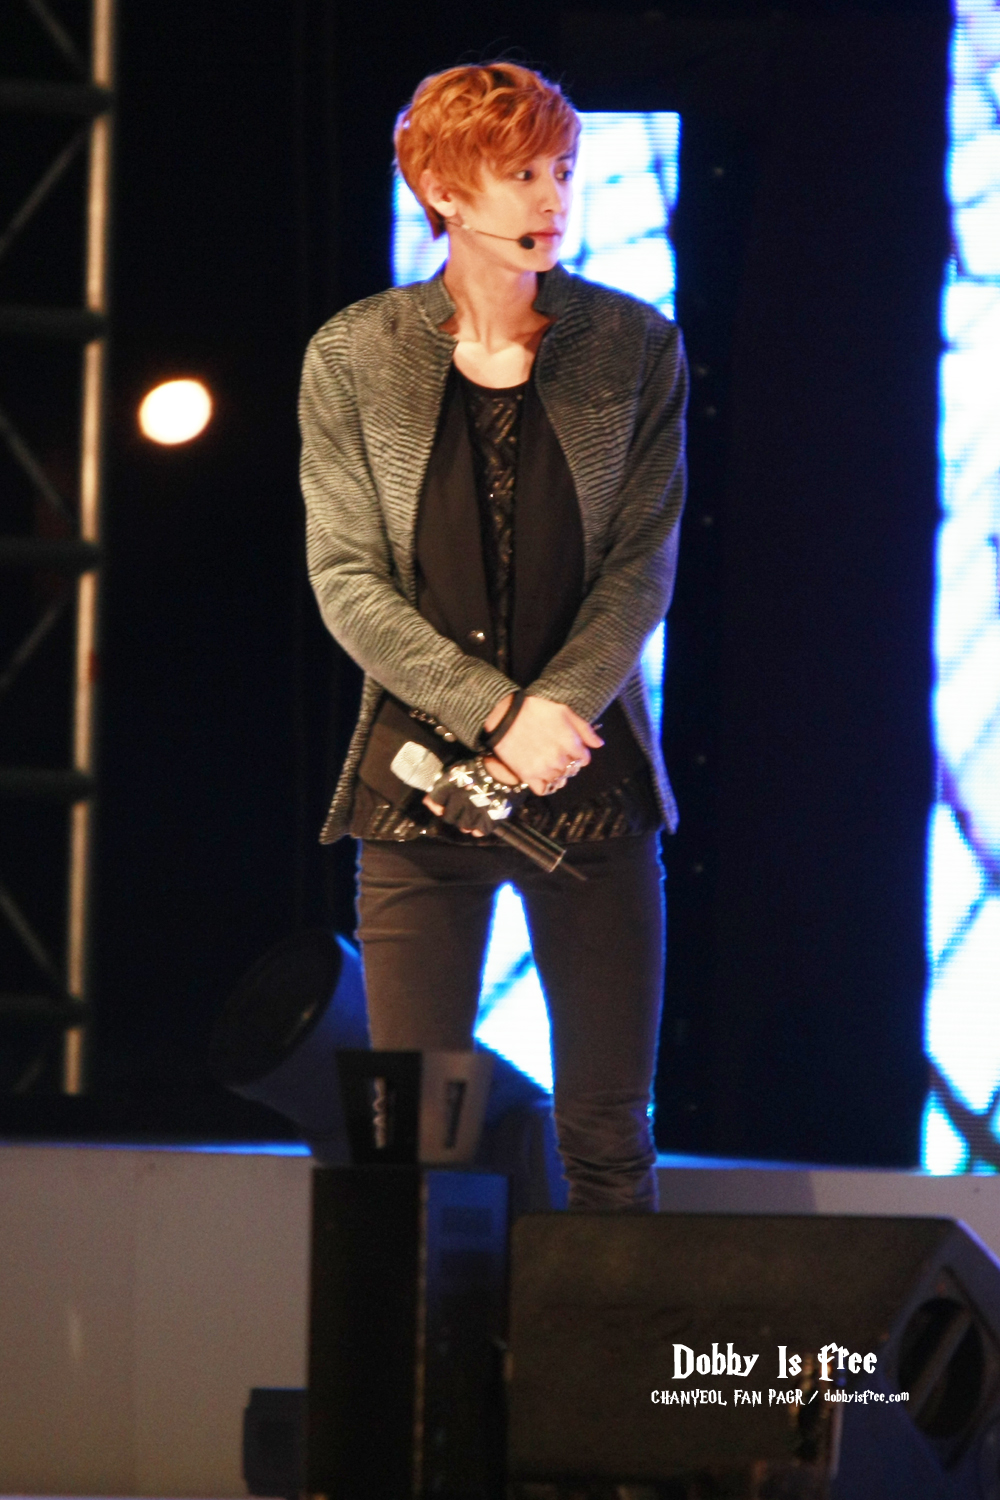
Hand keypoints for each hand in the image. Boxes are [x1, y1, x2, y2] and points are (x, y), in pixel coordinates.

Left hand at [422, 757, 527, 835]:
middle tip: (461, 810)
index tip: (441, 807)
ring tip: (473, 817)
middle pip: (449, 818)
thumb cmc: (484, 767)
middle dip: (454, 815)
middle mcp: (460, 799)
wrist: (508, 769)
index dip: (437, 806)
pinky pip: (480, 831)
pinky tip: (482, 822)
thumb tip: (429, 801)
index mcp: (451, 785)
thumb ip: (444, 785)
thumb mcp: (460, 770)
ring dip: (467, 823)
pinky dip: (480, 829)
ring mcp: (475, 811)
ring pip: (463, 827)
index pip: (435, 802)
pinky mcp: (489, 819)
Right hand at [484, 694, 602, 796]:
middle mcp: (560, 759)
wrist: (504, 716)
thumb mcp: (564, 711)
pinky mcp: (528, 776)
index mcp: (571, 744)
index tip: (569, 749)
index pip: (584, 759)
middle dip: (567, 763)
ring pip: (559, 780)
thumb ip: (584, 729)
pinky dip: (545, 785)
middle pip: (572, 770)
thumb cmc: (535, 710)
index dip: (578, 754)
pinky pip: (544, 790)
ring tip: (546, 763)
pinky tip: (540, 775)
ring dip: (556, 774)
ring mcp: (544, 770)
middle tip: (555, 753)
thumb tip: (599, 744)